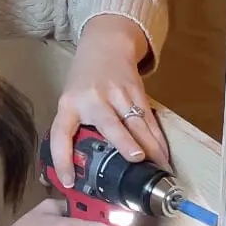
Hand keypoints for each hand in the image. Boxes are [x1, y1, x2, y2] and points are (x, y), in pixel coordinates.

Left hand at [50, 14, 169, 186]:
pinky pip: (149, 119)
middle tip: (135, 158)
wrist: (105, 44)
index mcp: (69, 105)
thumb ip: (73, 128)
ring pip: (136, 123)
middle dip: (123, 141)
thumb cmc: (83, 80)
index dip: (62, 159)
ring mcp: (118, 94)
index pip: (61, 134)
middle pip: (109, 123)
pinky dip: (158, 139)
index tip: (69, 181)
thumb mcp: (70, 100)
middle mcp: (93, 100)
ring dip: (150, 146)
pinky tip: (164, 156)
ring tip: (159, 167)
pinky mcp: (137, 92)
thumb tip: (76, 170)